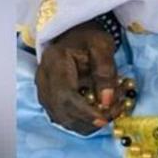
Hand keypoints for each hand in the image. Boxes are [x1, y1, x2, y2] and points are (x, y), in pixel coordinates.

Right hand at [34, 20, 122, 134]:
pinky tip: (99, 113)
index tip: (104, 118)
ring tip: (110, 112)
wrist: (73, 34)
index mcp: (54, 62)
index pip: (65, 95)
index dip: (84, 111)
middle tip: (114, 113)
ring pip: (61, 118)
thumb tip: (107, 101)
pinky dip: (82, 121)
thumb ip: (105, 71)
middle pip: (61, 111)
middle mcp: (43, 79)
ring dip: (87, 123)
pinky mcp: (49, 99)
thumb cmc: (88, 38)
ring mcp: (43, 91)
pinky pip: (63, 117)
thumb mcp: (102, 46)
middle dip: (89, 119)